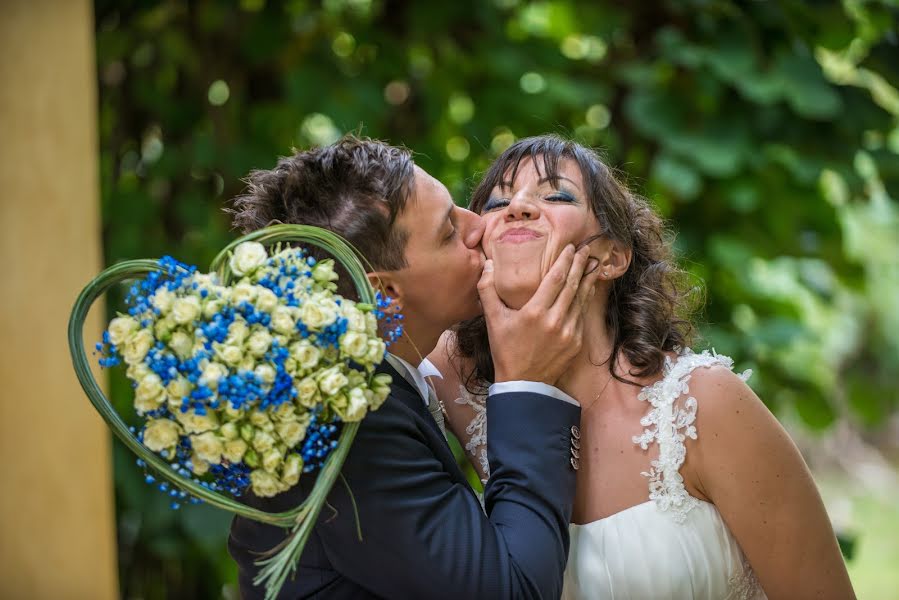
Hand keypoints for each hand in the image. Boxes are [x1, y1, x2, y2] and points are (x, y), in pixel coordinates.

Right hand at [478, 244, 599, 385]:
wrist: (523, 384)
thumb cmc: (506, 350)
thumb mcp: (493, 320)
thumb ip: (487, 290)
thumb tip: (488, 265)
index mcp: (535, 312)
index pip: (556, 278)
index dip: (566, 261)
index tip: (572, 248)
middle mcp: (556, 320)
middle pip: (573, 285)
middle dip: (581, 265)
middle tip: (588, 249)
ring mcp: (569, 332)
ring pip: (581, 300)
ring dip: (588, 280)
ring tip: (594, 265)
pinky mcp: (576, 343)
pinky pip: (582, 315)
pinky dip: (585, 300)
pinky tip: (587, 291)